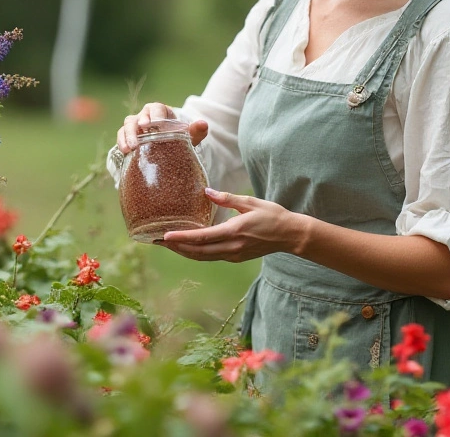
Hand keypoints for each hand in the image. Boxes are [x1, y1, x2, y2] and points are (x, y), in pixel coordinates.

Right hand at [116, 102, 208, 153]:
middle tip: (142, 131)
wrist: (168, 147)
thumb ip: (196, 131)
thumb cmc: (178, 138)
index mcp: (161, 112)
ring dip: (128, 135)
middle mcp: (146, 116)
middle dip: (140, 123)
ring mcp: (135, 126)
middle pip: (140, 116)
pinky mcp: (128, 136)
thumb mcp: (188, 136)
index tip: (156, 123)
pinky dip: (121, 141)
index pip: (157, 108)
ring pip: (128, 125)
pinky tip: (125, 151)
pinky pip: (121, 136)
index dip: (156, 114)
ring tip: (130, 147)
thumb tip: (204, 124)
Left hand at [160, 188, 306, 262]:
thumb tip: (206, 192)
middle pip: (198, 251)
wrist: (290, 235)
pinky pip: (212, 257)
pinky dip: (197, 253)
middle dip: (177, 248)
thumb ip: (227, 198)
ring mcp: (234, 255)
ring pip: (203, 257)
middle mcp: (232, 247)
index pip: (203, 237)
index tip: (166, 237)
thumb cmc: (272, 215)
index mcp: (234, 231)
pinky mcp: (236, 257)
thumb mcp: (250, 202)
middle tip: (159, 242)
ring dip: (185, 252)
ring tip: (169, 246)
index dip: (183, 237)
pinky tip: (189, 247)